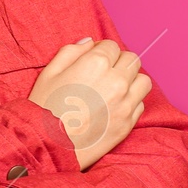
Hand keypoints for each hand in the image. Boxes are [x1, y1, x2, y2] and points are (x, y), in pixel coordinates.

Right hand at [28, 37, 148, 169]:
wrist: (50, 144)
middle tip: (104, 73)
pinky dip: (130, 101)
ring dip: (131, 80)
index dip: (101, 50)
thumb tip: (89, 43)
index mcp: (96, 63)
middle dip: (118, 62)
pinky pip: (140, 103)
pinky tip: (113, 105)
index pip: (111, 46)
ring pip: (143, 80)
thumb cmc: (44, 107)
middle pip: (132, 60)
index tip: (93, 59)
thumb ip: (70, 52)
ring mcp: (126, 102)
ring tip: (114, 88)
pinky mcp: (129, 122)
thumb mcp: (48, 73)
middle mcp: (116, 80)